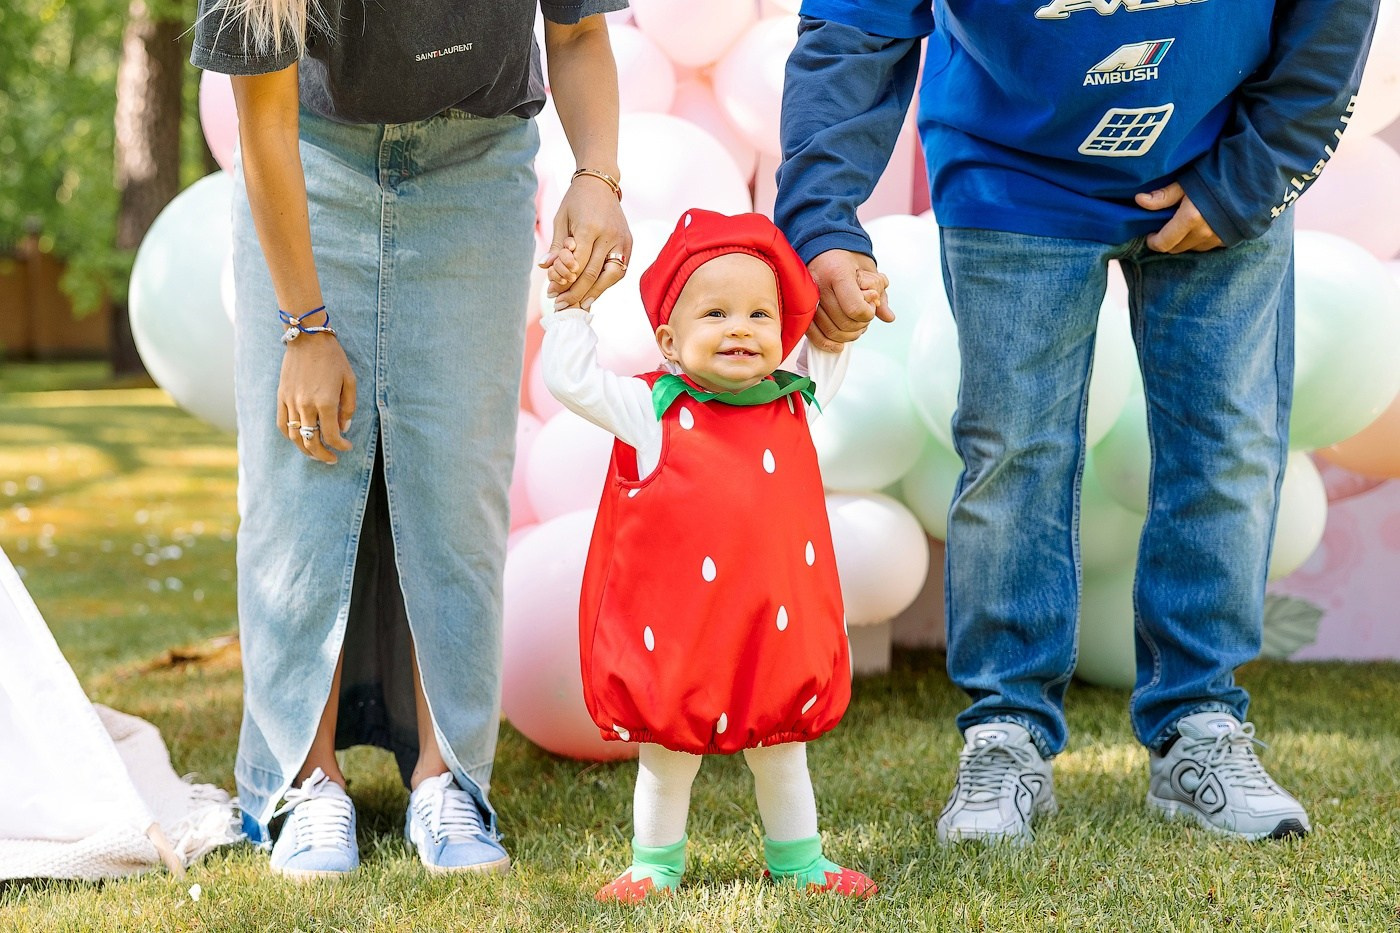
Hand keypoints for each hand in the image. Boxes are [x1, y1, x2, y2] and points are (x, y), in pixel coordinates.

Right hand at [277, 333, 356, 463]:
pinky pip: (282, 424)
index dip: (341, 446)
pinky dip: (290, 436)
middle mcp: (306, 405)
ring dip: (305, 449)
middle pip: (311, 441)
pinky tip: (299, 439)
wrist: (307, 338)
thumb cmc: (333, 358)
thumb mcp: (350, 381)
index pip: (332, 436)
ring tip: (315, 453)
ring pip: (295, 436)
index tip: (347, 447)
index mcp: (326, 402)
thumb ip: (349, 407)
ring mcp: (291, 402)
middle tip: (331, 459)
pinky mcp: (281, 397)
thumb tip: (344, 428)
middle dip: (322, 455)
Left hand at [541, 175, 631, 309]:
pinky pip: (619, 270)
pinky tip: (593, 293)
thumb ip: (556, 245)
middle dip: (575, 293)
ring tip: (579, 306)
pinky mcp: (629, 244)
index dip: (564, 282)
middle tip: (561, 306)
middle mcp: (610, 236)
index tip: (552, 294)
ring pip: (610, 277)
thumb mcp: (561, 219)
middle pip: (593, 274)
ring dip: (593, 294)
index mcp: (590, 228)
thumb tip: (544, 267)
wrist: (601, 184)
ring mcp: (623, 240)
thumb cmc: (576, 201)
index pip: (577, 264)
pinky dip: (606, 284)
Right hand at [805, 249, 892, 351]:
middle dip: (859, 325)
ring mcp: (807, 298)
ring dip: (847, 335)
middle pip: (843, 323)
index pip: (855, 308)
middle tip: (864, 317)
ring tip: (855, 326)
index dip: (868, 314)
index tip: (871, 306)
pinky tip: (839, 345)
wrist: (822, 249)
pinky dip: (827, 343)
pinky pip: (813, 334)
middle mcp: (819, 286)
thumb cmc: (847, 260)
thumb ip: (880, 294)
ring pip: (830, 331)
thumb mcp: (868, 270)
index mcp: (837, 272)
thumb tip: (888, 317)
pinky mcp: (801, 309)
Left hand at [1136, 182, 1222, 252]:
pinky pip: (1208, 246)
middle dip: (1167, 241)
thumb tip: (1139, 200)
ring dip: (1184, 241)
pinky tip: (1201, 225)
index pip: (1164, 243)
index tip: (1150, 234)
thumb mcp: (1188, 181)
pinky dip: (1200, 239)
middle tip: (1164, 228)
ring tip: (1183, 225)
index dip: (1153, 241)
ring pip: (1192, 248)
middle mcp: (1204, 233)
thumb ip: (1164, 195)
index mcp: (1191, 219)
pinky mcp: (1230, 239)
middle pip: (1176, 248)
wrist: (1254, 176)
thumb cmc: (1218, 174)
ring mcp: (1218, 238)